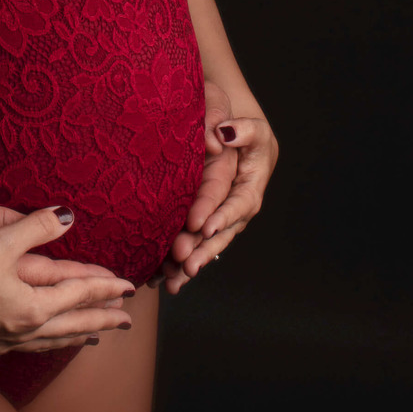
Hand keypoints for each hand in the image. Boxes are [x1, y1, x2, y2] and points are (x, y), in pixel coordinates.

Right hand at [0, 205, 134, 354]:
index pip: (80, 295)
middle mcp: (22, 330)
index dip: (106, 288)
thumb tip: (68, 216)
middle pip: (72, 325)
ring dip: (74, 337)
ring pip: (48, 342)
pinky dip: (41, 345)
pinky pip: (22, 349)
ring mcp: (0, 342)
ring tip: (92, 338)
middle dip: (101, 320)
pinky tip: (37, 344)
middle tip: (126, 323)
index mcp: (32, 305)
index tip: (129, 288)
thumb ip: (35, 226)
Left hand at [153, 82, 278, 292]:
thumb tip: (225, 133)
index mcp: (249, 190)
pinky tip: (159, 279)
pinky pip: (193, 246)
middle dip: (203, 250)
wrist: (239, 143)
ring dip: (189, 264)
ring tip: (171, 282)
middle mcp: (235, 211)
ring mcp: (219, 221)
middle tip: (186, 264)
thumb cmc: (247, 134)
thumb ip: (244, 131)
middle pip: (220, 234)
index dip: (222, 216)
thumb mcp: (253, 129)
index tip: (205, 226)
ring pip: (205, 246)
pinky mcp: (204, 224)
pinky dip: (178, 264)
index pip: (236, 205)